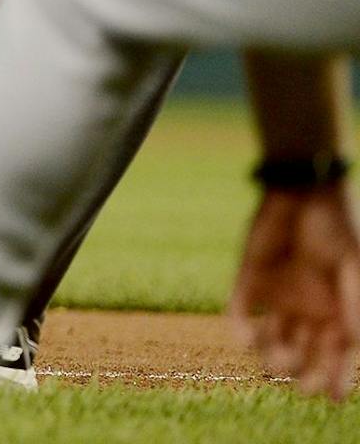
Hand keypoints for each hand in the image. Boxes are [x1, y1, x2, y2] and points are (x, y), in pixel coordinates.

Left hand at [230, 186, 359, 397]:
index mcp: (338, 312)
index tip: (330, 396)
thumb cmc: (335, 228)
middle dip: (302, 371)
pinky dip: (241, 327)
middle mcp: (309, 311)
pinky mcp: (251, 281)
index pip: (337, 356)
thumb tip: (354, 343)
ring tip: (273, 360)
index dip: (335, 378)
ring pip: (273, 339)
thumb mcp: (353, 266)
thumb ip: (354, 303)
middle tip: (299, 383)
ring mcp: (280, 297)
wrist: (300, 192)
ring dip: (272, 353)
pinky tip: (244, 336)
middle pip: (304, 354)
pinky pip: (242, 311)